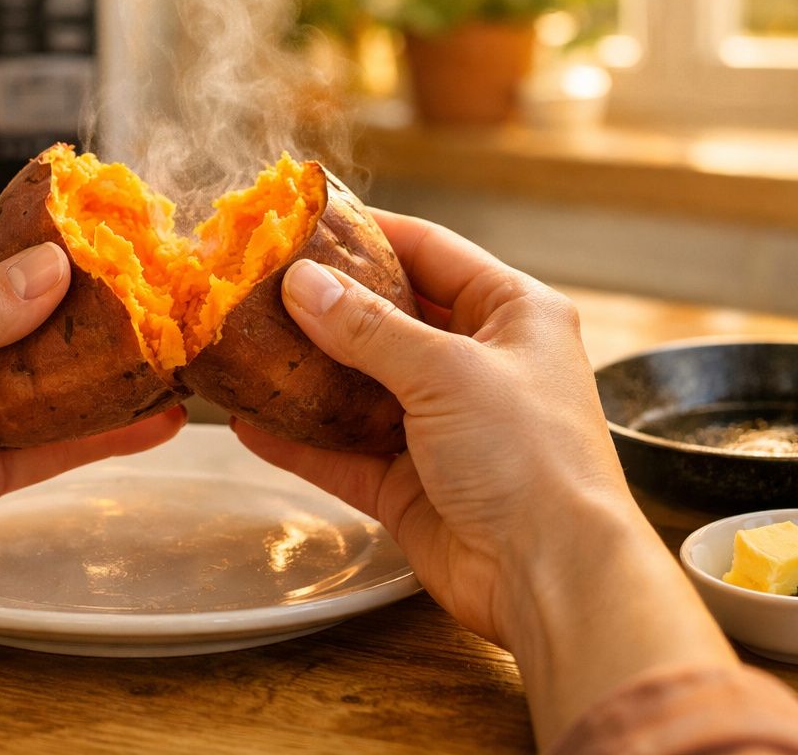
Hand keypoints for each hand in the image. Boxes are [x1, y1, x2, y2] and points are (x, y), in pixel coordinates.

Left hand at [0, 206, 184, 749]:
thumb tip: (51, 266)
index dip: (17, 225)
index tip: (83, 216)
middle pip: (4, 305)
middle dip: (67, 295)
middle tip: (137, 280)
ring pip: (32, 374)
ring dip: (90, 364)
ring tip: (157, 344)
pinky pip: (43, 440)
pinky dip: (94, 432)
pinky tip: (145, 420)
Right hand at [233, 210, 733, 743]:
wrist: (551, 576)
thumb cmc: (532, 458)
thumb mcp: (448, 371)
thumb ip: (368, 327)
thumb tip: (303, 283)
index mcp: (513, 314)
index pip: (432, 250)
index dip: (369, 233)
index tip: (306, 222)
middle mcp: (480, 363)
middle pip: (390, 316)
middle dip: (328, 304)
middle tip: (261, 282)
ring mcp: (443, 426)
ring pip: (361, 386)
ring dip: (307, 372)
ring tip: (247, 344)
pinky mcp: (411, 483)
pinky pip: (344, 451)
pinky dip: (300, 438)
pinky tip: (251, 422)